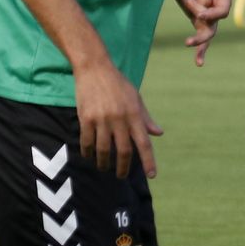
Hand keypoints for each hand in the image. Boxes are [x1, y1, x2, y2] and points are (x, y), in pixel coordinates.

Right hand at [75, 61, 161, 178]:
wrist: (95, 69)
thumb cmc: (118, 85)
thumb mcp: (136, 99)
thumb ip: (146, 118)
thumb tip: (158, 134)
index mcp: (135, 114)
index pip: (144, 143)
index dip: (149, 160)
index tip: (152, 175)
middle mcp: (120, 119)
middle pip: (124, 150)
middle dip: (123, 167)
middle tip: (122, 176)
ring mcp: (102, 119)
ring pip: (104, 149)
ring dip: (104, 162)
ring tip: (105, 168)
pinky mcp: (86, 118)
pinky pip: (87, 141)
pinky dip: (88, 152)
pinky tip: (89, 156)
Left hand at [171, 0, 232, 66]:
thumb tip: (204, 11)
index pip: (223, 10)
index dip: (212, 15)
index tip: (199, 14)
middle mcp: (220, 3)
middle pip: (216, 23)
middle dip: (202, 29)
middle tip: (189, 38)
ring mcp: (209, 12)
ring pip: (209, 31)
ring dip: (199, 41)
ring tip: (187, 45)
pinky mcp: (197, 18)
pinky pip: (201, 33)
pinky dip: (200, 46)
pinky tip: (199, 61)